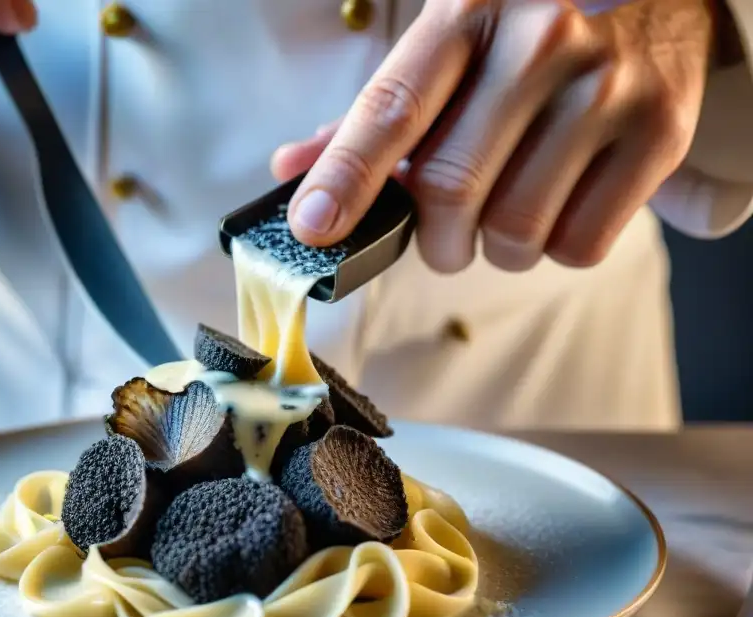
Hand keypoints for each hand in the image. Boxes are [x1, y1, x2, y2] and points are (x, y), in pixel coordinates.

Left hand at [272, 0, 719, 271]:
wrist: (664, 1)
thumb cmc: (531, 38)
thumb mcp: (451, 49)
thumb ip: (377, 114)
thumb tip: (294, 169)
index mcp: (470, 12)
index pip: (394, 107)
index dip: (347, 176)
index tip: (314, 227)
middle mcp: (542, 39)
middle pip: (454, 188)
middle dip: (435, 240)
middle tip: (443, 239)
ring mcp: (606, 86)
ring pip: (517, 230)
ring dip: (496, 250)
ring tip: (508, 216)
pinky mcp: (658, 132)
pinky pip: (579, 244)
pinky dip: (554, 249)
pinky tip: (558, 208)